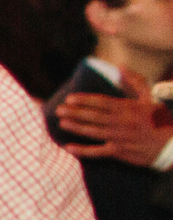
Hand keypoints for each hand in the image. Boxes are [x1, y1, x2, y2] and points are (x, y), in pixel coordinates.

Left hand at [56, 92, 172, 166]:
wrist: (171, 145)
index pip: (102, 102)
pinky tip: (69, 148)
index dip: (84, 100)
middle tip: (58, 110)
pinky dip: (83, 151)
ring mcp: (120, 137)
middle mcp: (122, 122)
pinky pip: (98, 152)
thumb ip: (135, 82)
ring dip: (76, 127)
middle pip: (94, 116)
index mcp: (128, 108)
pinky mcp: (120, 151)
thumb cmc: (160, 120)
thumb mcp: (150, 98)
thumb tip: (121, 67)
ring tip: (62, 123)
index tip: (70, 98)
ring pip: (93, 131)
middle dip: (75, 112)